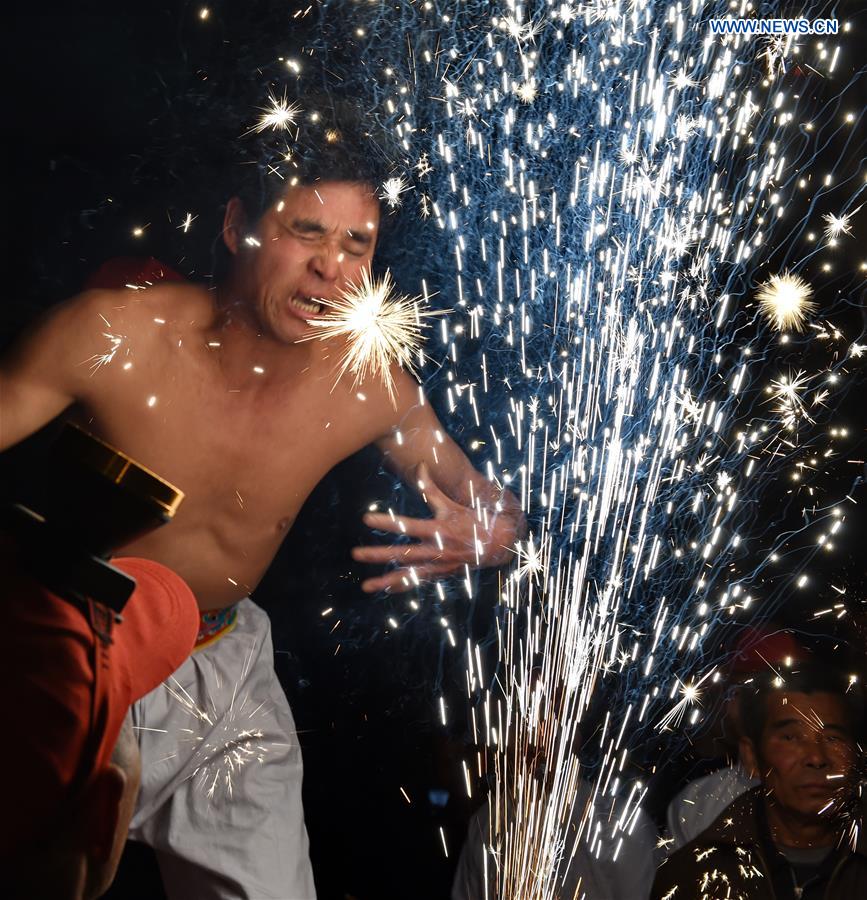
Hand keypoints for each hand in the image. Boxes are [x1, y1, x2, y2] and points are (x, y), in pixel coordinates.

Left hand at [352, 463, 521, 592]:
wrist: (496, 545)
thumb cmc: (471, 520)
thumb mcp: (451, 504)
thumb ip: (431, 488)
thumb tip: (419, 465)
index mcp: (438, 529)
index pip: (407, 525)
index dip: (387, 522)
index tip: (366, 519)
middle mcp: (436, 550)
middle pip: (402, 553)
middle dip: (378, 555)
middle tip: (355, 553)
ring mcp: (437, 565)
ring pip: (407, 575)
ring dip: (385, 581)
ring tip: (365, 586)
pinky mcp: (439, 575)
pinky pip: (417, 583)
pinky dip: (400, 587)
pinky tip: (383, 589)